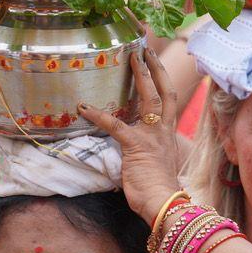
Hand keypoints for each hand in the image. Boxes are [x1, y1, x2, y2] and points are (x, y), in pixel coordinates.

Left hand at [78, 48, 182, 225]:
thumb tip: (136, 153)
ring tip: (131, 58)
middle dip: (156, 69)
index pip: (168, 100)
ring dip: (140, 77)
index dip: (162, 80)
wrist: (163, 202)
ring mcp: (151, 136)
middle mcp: (163, 130)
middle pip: (164, 92)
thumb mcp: (155, 164)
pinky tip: (83, 107)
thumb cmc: (158, 189)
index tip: (155, 63)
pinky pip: (116, 125)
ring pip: (150, 99)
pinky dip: (98, 116)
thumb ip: (147, 152)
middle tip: (146, 50)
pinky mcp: (136, 145)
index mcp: (167, 133)